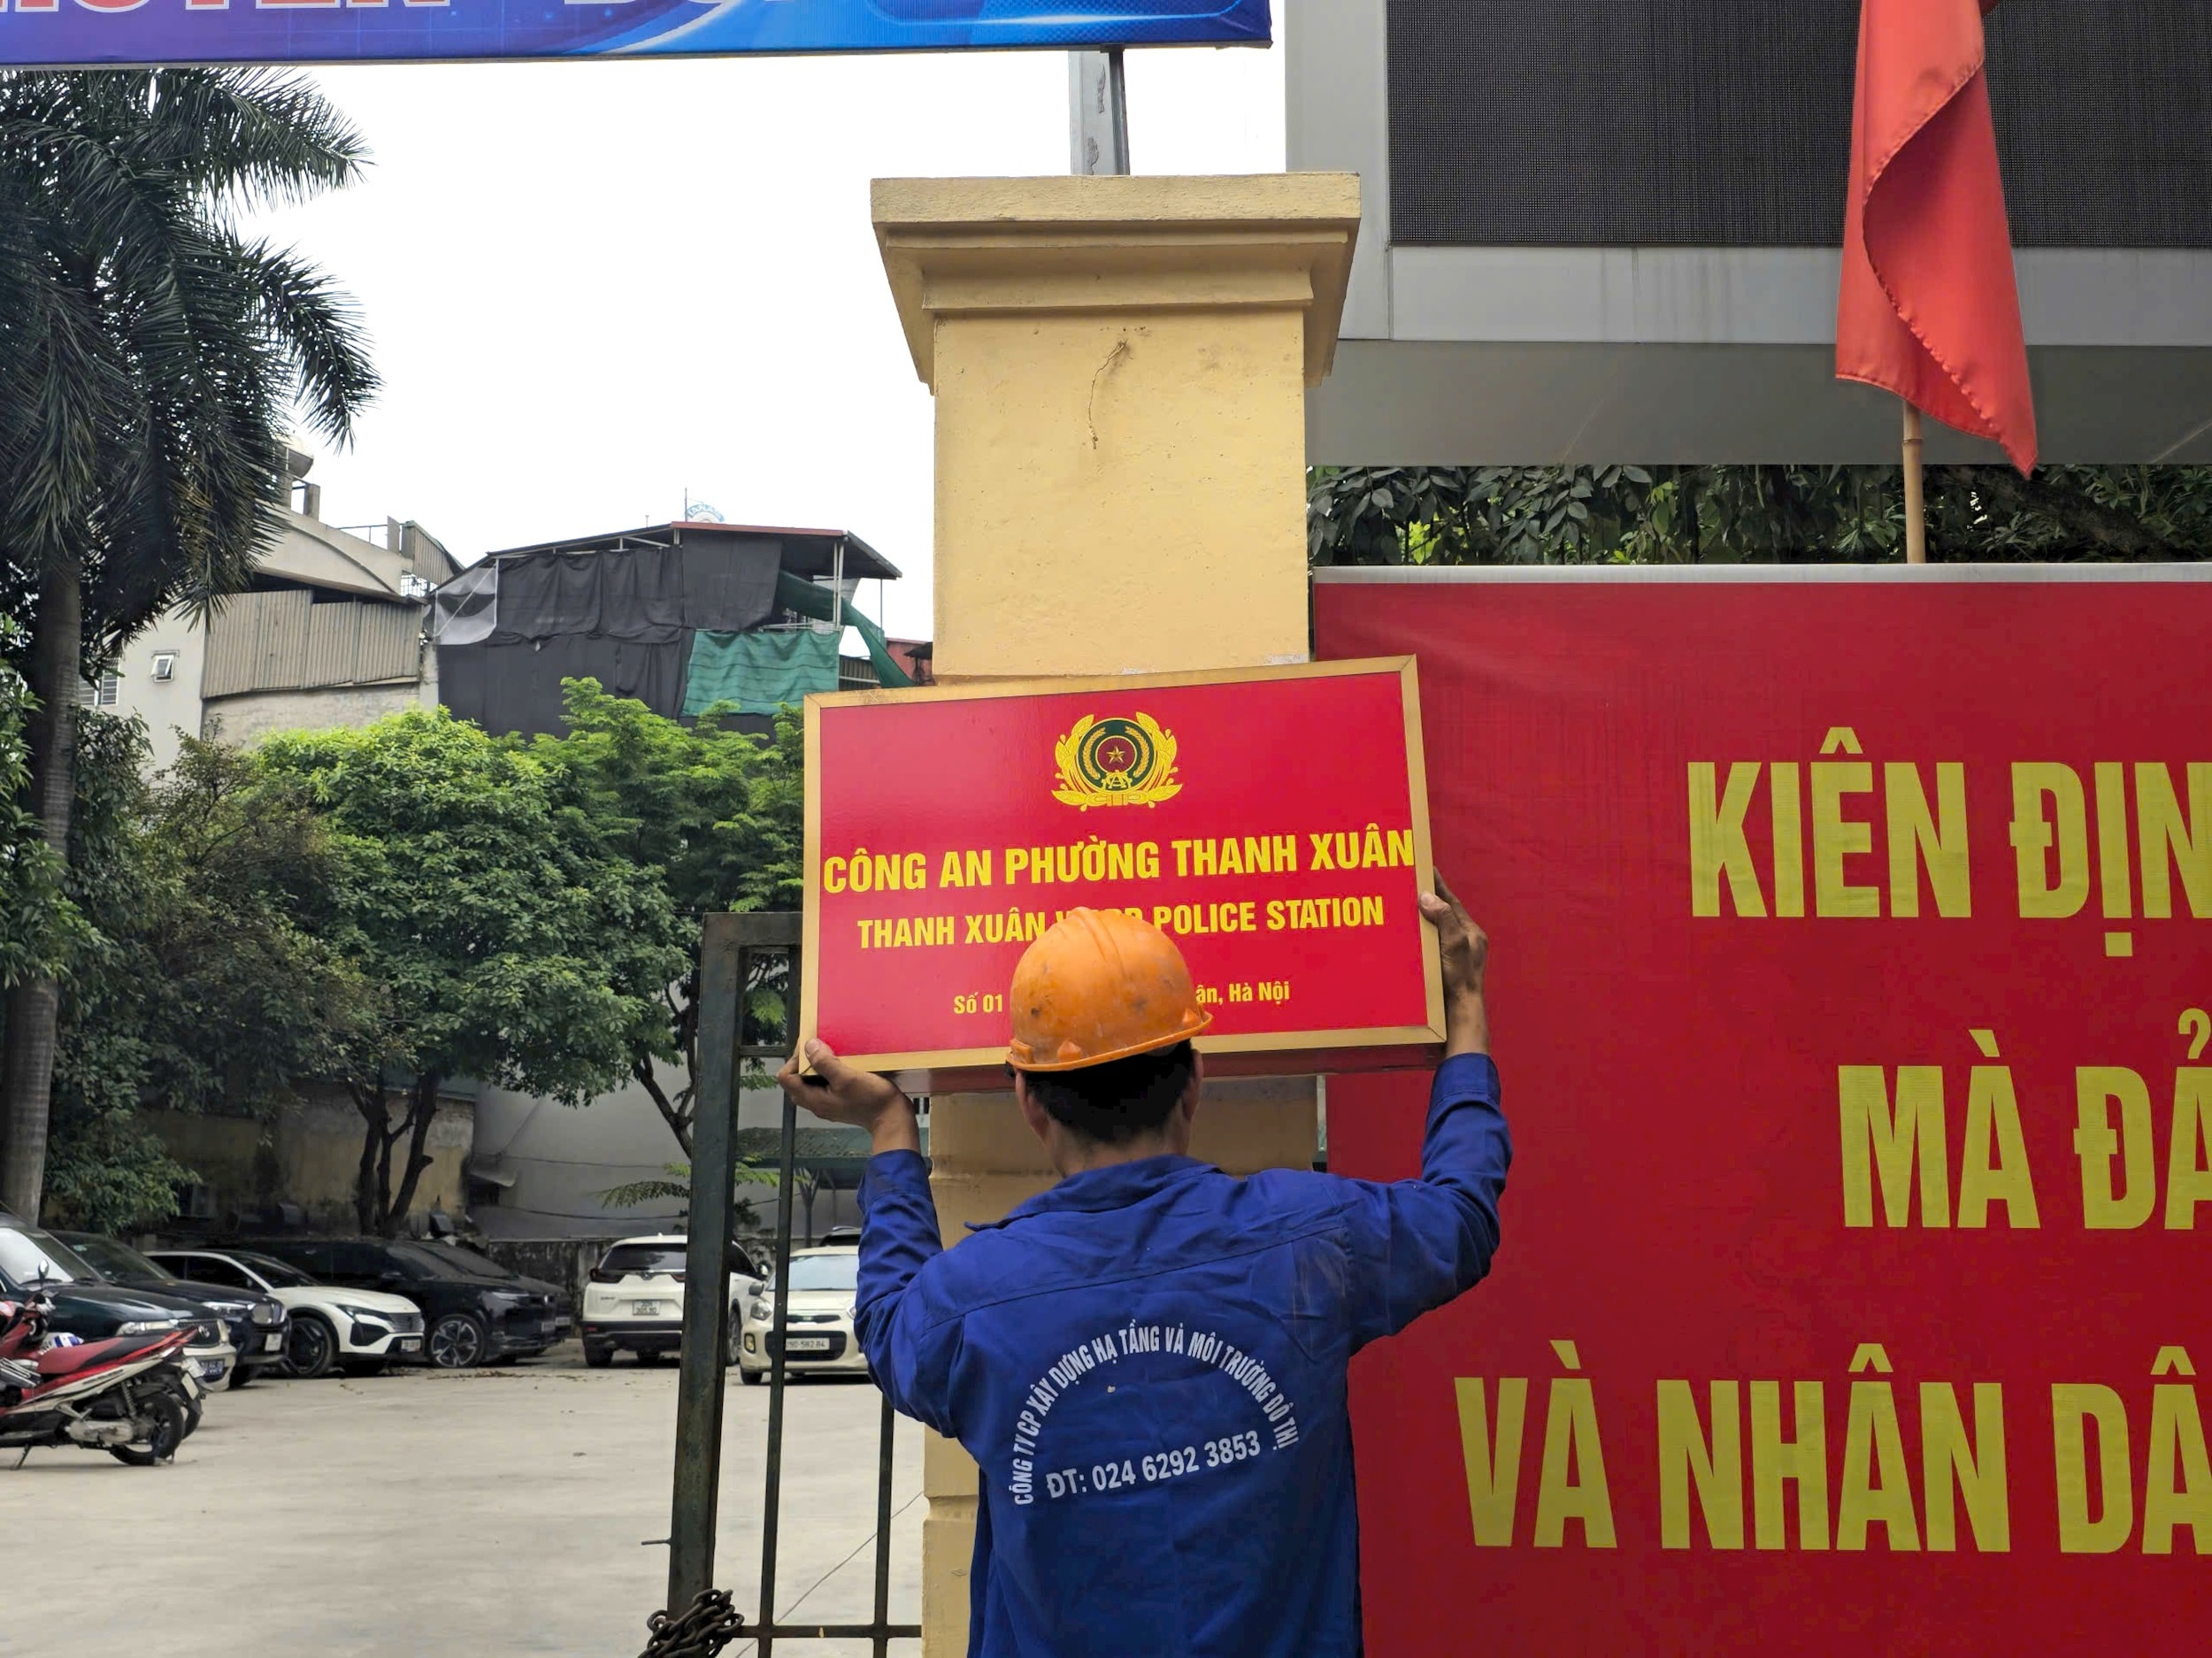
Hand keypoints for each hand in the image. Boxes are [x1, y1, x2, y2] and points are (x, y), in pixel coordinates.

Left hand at [778, 1040, 920, 1155]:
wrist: (892, 1118)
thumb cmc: (871, 1099)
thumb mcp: (847, 1078)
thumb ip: (825, 1063)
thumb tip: (808, 1046)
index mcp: (812, 1099)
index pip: (786, 1077)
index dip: (794, 1059)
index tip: (811, 1047)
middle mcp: (815, 1103)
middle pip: (795, 1079)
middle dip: (804, 1060)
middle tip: (820, 1047)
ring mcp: (827, 1103)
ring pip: (809, 1081)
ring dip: (816, 1065)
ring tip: (831, 1052)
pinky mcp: (838, 1101)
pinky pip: (823, 1084)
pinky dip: (827, 1071)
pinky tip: (842, 1063)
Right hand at [1418, 873, 1489, 1056]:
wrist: (1460, 1011)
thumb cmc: (1460, 979)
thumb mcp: (1454, 944)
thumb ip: (1443, 919)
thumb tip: (1428, 896)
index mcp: (1471, 933)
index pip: (1452, 902)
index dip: (1439, 886)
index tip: (1426, 869)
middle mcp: (1465, 942)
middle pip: (1443, 914)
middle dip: (1428, 900)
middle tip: (1409, 886)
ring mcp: (1455, 955)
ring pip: (1436, 930)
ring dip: (1421, 919)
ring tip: (1404, 907)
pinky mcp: (1445, 967)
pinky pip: (1431, 944)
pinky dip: (1420, 937)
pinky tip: (1407, 937)